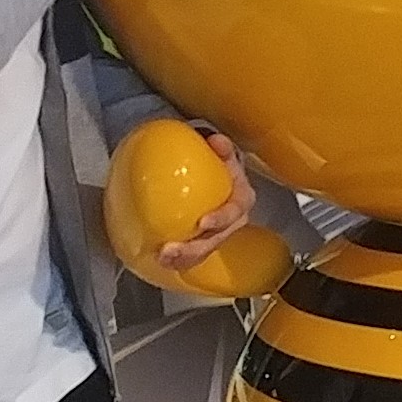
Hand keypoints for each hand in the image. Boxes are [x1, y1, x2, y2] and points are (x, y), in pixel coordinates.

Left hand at [156, 131, 254, 269]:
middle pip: (216, 239)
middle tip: (169, 250)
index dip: (221, 218)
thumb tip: (215, 140)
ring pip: (203, 252)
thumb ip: (221, 147)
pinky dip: (178, 261)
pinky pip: (192, 258)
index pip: (235, 210)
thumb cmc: (214, 163)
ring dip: (183, 258)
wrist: (203, 175)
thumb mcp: (221, 152)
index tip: (203, 222)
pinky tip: (161, 260)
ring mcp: (217, 234)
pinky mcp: (203, 243)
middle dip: (194, 249)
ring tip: (162, 257)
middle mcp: (232, 220)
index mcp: (240, 198)